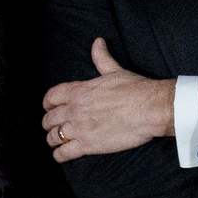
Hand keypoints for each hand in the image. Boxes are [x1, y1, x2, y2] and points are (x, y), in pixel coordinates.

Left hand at [44, 39, 177, 160]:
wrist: (150, 108)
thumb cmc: (135, 89)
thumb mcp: (115, 70)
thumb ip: (102, 58)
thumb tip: (98, 42)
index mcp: (78, 91)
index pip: (51, 97)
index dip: (47, 104)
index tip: (49, 108)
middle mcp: (74, 109)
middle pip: (49, 119)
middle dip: (49, 124)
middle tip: (54, 127)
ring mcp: (79, 128)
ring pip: (53, 137)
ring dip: (53, 140)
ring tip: (57, 143)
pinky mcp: (87, 145)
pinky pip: (63, 153)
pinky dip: (60, 155)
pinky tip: (62, 155)